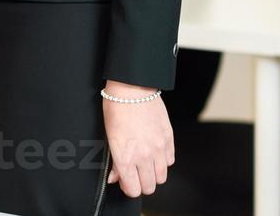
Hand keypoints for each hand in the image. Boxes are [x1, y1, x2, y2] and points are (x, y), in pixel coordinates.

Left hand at [102, 81, 174, 197]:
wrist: (132, 89)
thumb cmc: (116, 109)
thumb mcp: (109, 136)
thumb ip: (114, 161)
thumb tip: (115, 177)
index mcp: (126, 157)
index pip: (133, 190)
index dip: (128, 188)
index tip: (126, 182)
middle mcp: (144, 156)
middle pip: (149, 187)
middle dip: (141, 183)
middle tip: (135, 173)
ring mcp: (159, 148)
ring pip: (161, 177)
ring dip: (153, 173)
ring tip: (145, 163)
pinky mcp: (169, 139)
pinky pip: (170, 161)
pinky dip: (163, 161)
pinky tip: (154, 151)